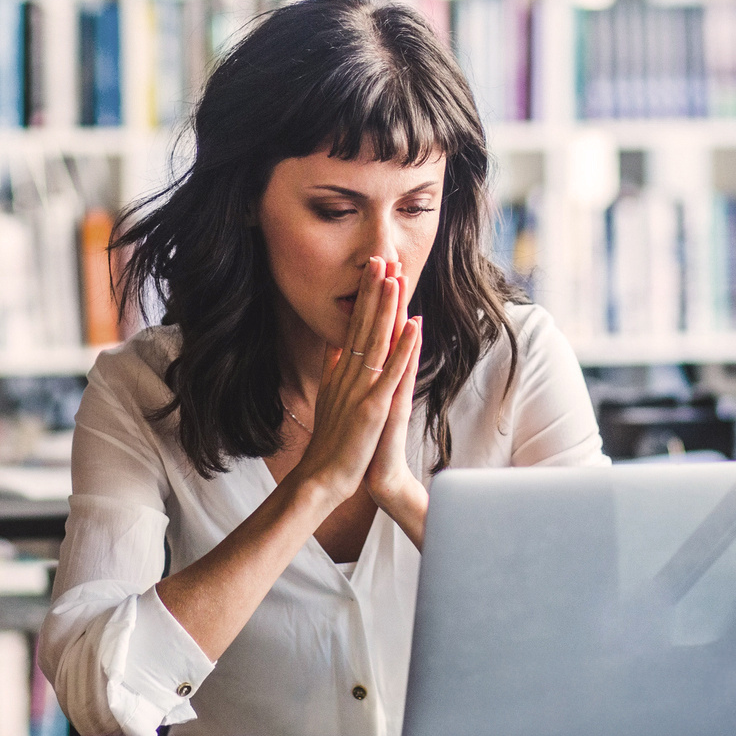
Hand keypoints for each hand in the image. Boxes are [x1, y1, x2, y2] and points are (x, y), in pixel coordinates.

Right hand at [281, 257, 418, 506]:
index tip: (372, 270)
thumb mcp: (329, 399)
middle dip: (374, 290)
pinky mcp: (372, 407)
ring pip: (376, 340)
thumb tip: (334, 346)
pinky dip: (403, 347)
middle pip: (363, 325)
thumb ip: (332, 371)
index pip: (353, 325)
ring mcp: (360, 389)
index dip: (364, 297)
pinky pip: (391, 372)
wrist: (322, 478)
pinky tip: (413, 324)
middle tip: (381, 257)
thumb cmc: (330, 443)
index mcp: (341, 372)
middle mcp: (349, 374)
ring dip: (386, 308)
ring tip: (395, 277)